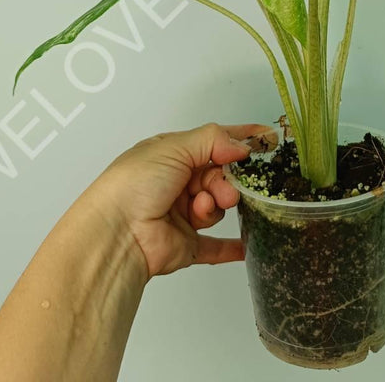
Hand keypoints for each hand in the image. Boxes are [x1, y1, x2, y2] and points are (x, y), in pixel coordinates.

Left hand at [86, 122, 275, 277]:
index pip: (213, 141)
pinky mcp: (186, 245)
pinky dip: (232, 246)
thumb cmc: (134, 184)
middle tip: (225, 188)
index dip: (240, 139)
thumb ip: (213, 140)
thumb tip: (242, 145)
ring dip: (216, 205)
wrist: (116, 233)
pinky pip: (216, 247)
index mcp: (172, 155)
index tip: (268, 139)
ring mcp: (182, 215)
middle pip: (219, 176)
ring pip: (218, 206)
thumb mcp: (174, 147)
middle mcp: (177, 183)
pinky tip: (248, 245)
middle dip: (226, 180)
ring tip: (203, 207)